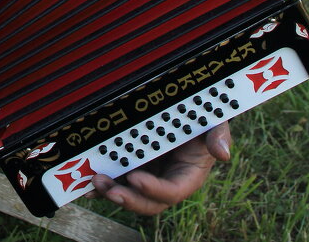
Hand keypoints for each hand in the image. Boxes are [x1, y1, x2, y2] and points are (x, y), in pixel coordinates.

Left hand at [92, 121, 230, 213]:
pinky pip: (115, 179)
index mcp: (187, 175)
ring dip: (110, 192)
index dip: (154, 189)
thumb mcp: (214, 120)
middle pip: (147, 202)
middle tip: (109, 189)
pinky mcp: (130, 166)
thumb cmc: (200, 116)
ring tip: (95, 182)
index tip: (136, 178)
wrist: (181, 107)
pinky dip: (100, 183)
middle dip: (128, 199)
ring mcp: (146, 175)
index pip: (171, 191)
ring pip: (128, 193)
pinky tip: (85, 182)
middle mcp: (164, 180)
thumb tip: (223, 154)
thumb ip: (219, 135)